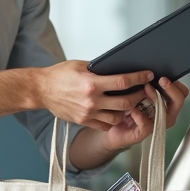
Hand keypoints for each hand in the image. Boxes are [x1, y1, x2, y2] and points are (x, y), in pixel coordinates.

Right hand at [36, 60, 152, 131]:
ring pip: (118, 117)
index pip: (122, 82)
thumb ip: (100, 70)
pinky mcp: (83, 121)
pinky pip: (105, 125)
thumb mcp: (81, 66)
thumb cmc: (59, 76)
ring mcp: (88, 113)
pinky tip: (117, 112)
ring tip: (133, 103)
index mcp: (91, 83)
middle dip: (139, 97)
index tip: (148, 75)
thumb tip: (119, 69)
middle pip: (125, 102)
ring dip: (128, 111)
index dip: (139, 78)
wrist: (41, 90)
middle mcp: (91, 100)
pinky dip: (113, 119)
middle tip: (145, 91)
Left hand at [101, 76, 189, 151]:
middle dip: (171, 89)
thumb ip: (146, 83)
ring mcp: (155, 124)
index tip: (165, 76)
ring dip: (156, 98)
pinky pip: (147, 125)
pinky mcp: (143, 133)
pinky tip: (133, 109)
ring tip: (146, 89)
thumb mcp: (137, 91)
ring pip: (165, 113)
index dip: (176, 85)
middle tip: (161, 80)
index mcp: (166, 104)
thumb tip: (149, 71)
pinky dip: (140, 116)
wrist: (110, 125)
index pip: (182, 93)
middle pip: (178, 102)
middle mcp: (164, 114)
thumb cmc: (126, 107)